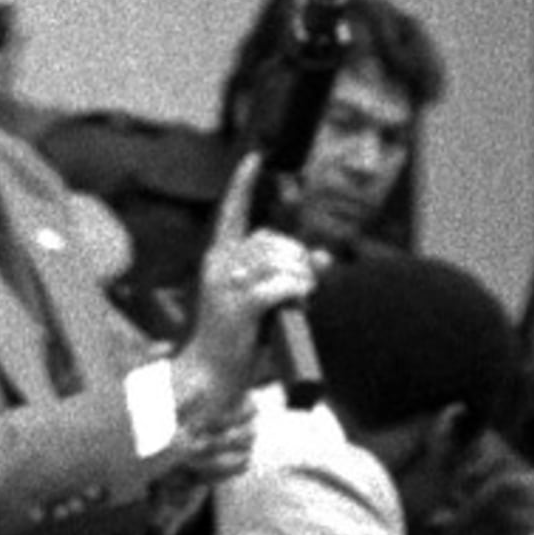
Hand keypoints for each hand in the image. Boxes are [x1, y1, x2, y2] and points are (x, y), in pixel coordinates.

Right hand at [175, 152, 320, 432]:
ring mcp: (227, 285)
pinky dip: (297, 290)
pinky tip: (299, 299)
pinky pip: (279, 285)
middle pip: (271, 240)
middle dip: (296, 258)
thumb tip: (322, 257)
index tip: (255, 158)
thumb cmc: (236, 341)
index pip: (231, 212)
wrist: (211, 376)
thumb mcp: (261, 302)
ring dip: (300, 276)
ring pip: (279, 260)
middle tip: (302, 285)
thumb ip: (285, 276)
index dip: (243, 184)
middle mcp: (220, 265)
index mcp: (219, 259)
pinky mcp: (240, 306)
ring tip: (301, 297)